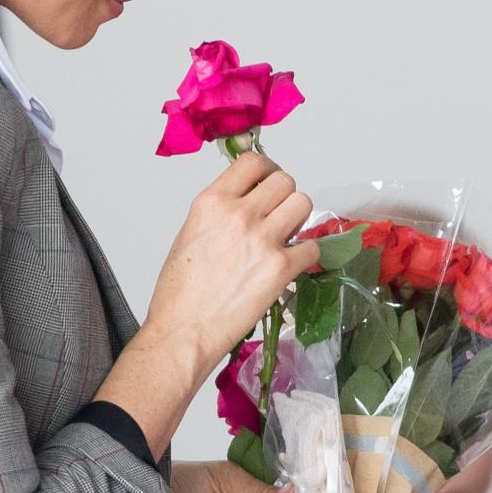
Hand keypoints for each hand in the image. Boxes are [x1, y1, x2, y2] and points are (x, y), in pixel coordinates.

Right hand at [146, 152, 318, 370]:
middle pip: (285, 181)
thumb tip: (248, 203)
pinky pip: (313, 247)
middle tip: (276, 216)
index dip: (266, 170)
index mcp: (211, 202)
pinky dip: (305, 255)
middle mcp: (238, 214)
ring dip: (297, 220)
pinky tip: (289, 265)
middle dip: (283, 197)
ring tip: (283, 238)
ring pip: (303, 204)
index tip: (266, 181)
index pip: (253, 161)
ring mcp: (263, 239)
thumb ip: (220, 211)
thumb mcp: (190, 233)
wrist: (183, 331)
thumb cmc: (178, 290)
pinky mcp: (281, 268)